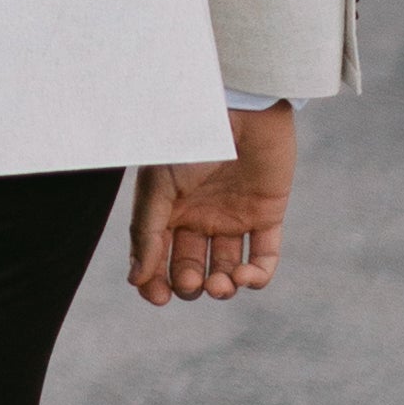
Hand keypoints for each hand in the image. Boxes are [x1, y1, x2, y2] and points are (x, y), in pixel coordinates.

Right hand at [129, 101, 295, 306]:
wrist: (242, 109)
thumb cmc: (192, 140)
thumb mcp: (158, 186)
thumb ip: (147, 232)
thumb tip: (136, 280)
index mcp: (168, 210)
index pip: (157, 258)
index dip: (155, 282)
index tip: (157, 296)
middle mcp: (199, 217)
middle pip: (190, 269)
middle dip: (189, 285)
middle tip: (192, 282)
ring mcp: (234, 217)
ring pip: (226, 270)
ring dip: (222, 287)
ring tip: (220, 284)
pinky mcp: (267, 215)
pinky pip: (263, 258)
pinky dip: (257, 277)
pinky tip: (246, 277)